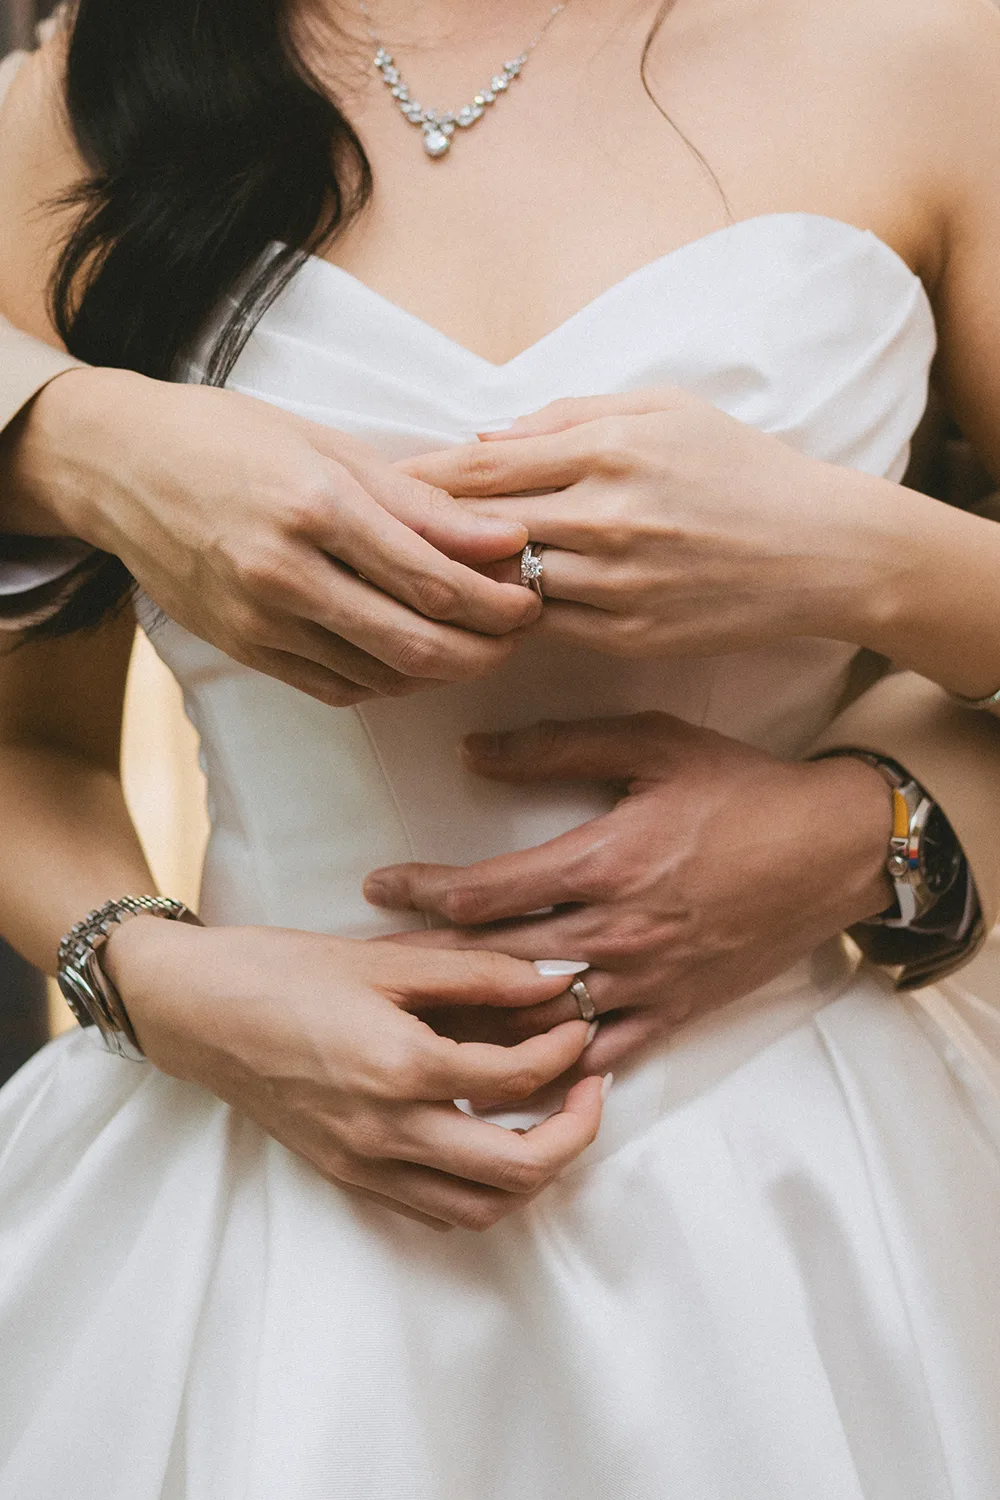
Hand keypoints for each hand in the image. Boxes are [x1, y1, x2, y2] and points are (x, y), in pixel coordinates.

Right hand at [4, 369, 538, 704]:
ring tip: (479, 641)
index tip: (535, 593)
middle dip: (487, 647)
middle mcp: (285, 573)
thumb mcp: (330, 446)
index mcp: (315, 506)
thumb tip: (505, 537)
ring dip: (445, 669)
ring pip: (382, 676)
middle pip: (417, 643)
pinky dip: (390, 681)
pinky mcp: (243, 650)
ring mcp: (259, 621)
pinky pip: (337, 687)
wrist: (120, 467)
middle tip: (521, 632)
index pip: (433, 578)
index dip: (498, 599)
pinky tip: (416, 657)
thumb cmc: (229, 439)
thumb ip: (421, 502)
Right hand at [102, 919, 604, 1230]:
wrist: (198, 1011)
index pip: (517, 1079)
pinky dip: (481, 1189)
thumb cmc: (284, 972)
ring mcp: (367, 1164)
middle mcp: (388, 1132)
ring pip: (483, 1208)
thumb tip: (554, 976)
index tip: (579, 1021)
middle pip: (520, 1169)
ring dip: (535, 1172)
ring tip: (551, 1117)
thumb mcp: (385, 959)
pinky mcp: (349, 1177)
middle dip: (576, 1130)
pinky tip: (490, 1140)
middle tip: (590, 1085)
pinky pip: (436, 1210)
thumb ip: (478, 971)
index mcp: (401, 1067)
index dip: (565, 1050)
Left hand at [364, 713, 892, 1074]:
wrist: (835, 849)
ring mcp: (646, 979)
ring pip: (539, 1018)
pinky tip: (508, 1080)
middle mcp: (616, 930)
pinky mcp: (676, 1010)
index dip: (421, 889)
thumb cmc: (743, 789)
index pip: (485, 888)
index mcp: (603, 861)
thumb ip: (556, 747)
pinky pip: (603, 1054)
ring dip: (473, 1024)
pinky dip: (551, 1070)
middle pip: (495, 960)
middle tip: (372, 964)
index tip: (378, 886)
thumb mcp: (652, 743)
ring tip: (415, 1025)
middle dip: (426, 961)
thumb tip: (471, 752)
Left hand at [400, 387, 910, 659]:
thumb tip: (484, 437)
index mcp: (608, 449)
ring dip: (456, 584)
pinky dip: (506, 619)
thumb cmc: (740, 468)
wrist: (820, 550)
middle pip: (477, 530)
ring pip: (503, 586)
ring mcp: (615, 584)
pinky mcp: (626, 635)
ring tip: (409, 578)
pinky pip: (543, 628)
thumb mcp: (664, 410)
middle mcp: (604, 517)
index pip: (480, 466)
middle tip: (370, 533)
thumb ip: (568, 417)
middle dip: (419, 532)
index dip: (419, 476)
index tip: (376, 480)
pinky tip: (478, 612)